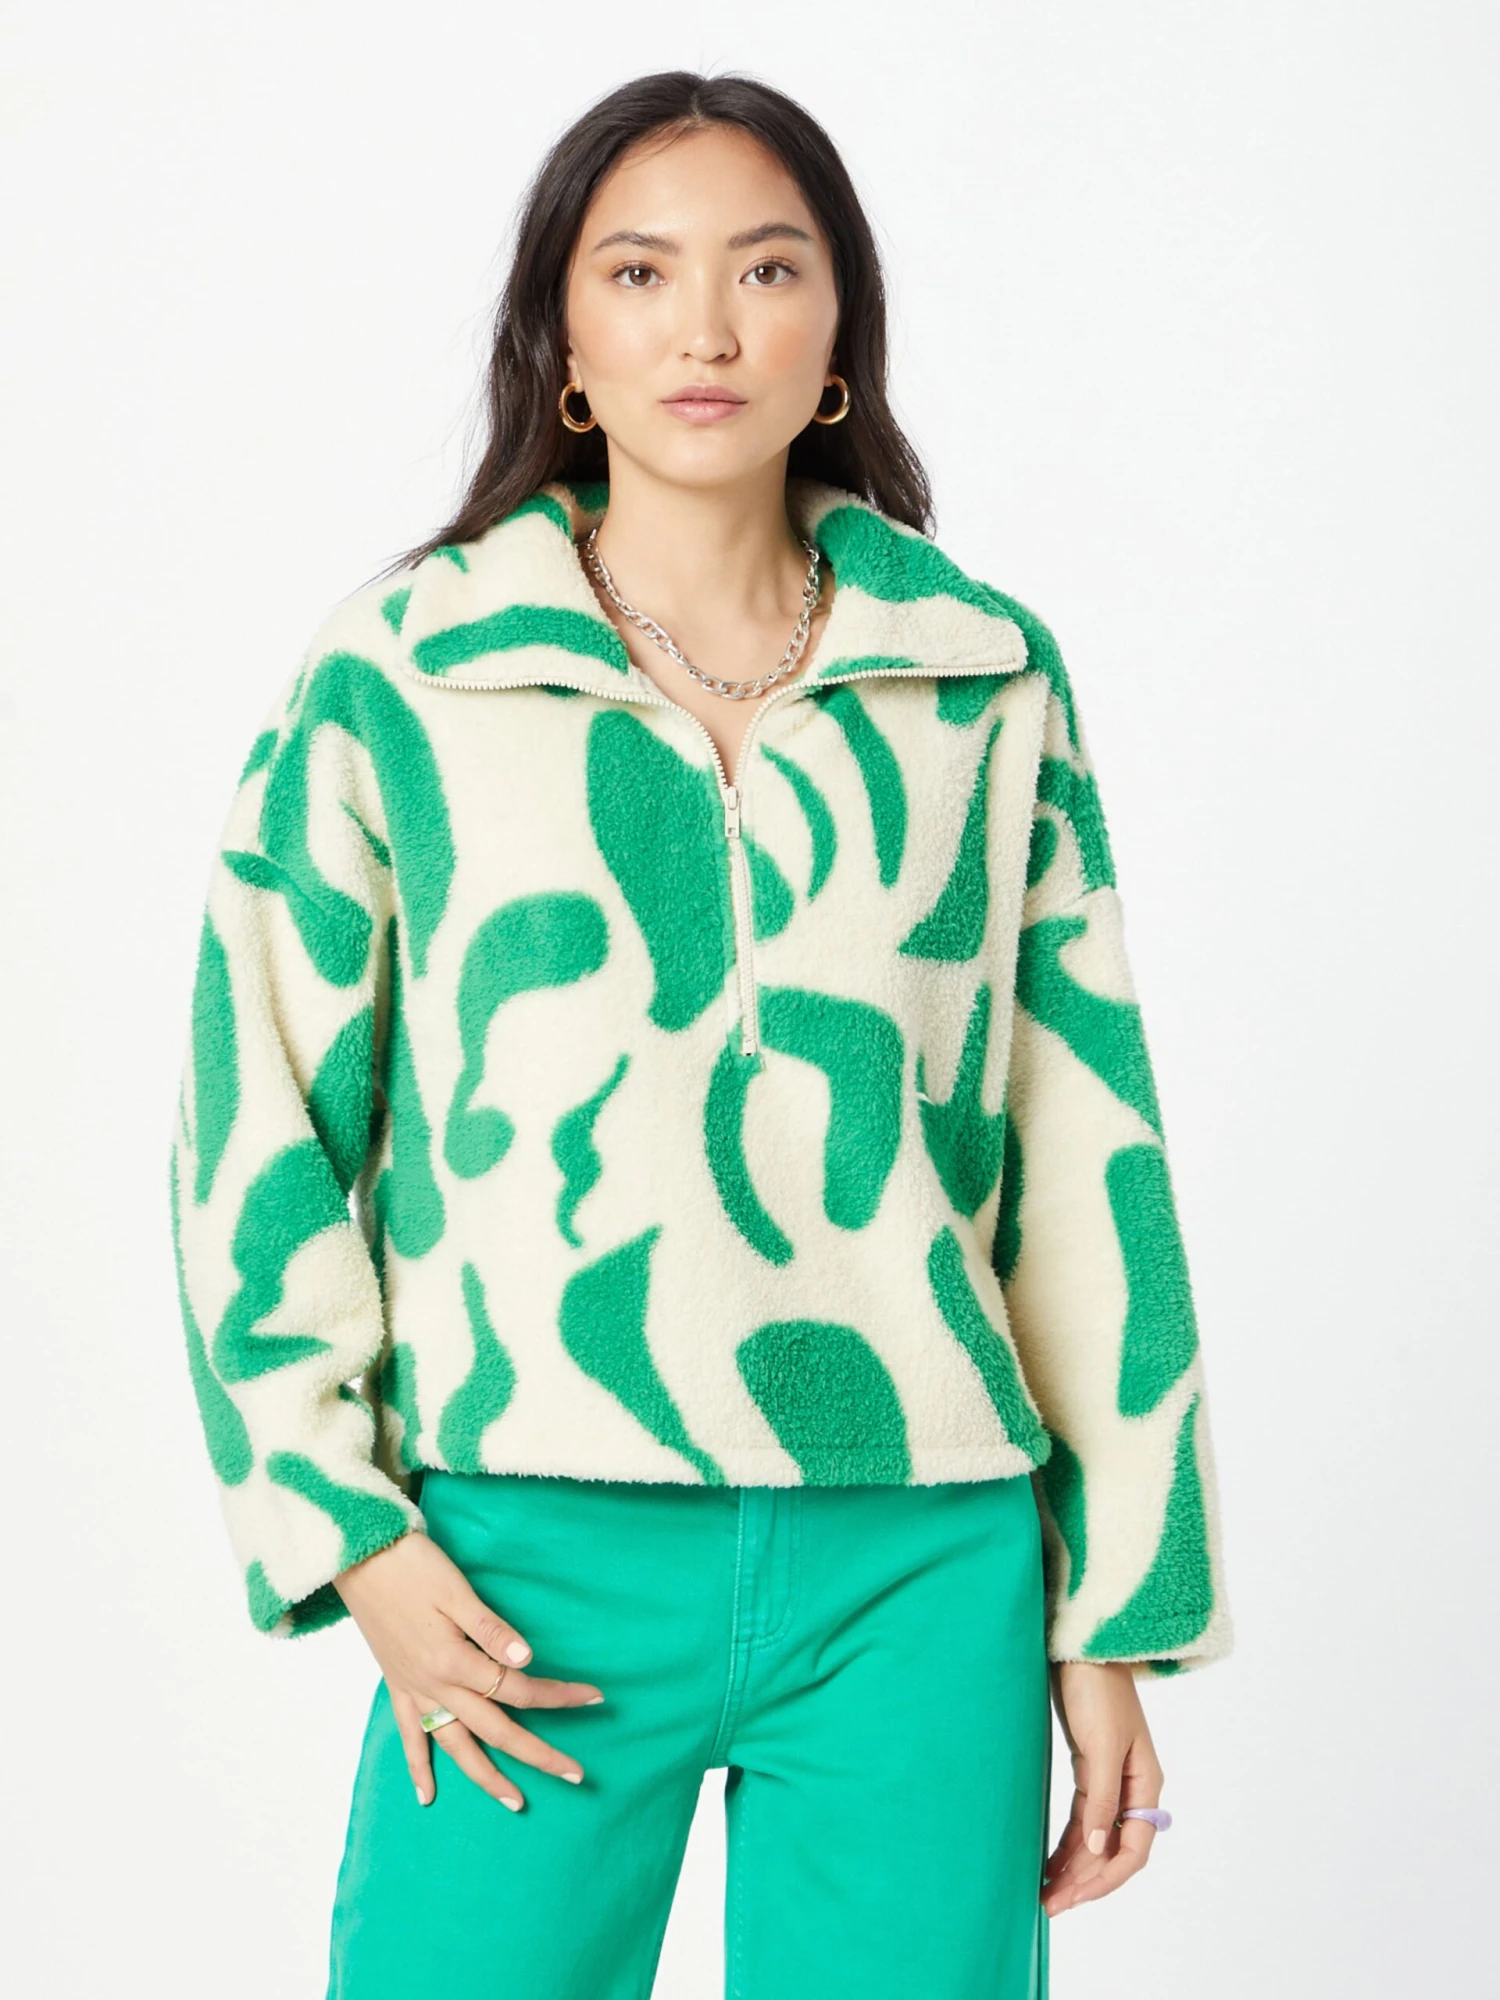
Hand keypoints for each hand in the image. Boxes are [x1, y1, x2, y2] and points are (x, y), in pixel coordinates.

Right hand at [332, 1529, 605, 1811]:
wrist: (359, 1559)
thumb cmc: (413, 1567)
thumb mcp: (456, 1590)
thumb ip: (490, 1629)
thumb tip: (526, 1661)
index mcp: (455, 1661)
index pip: (518, 1689)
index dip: (558, 1696)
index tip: (594, 1697)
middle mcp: (437, 1686)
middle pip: (496, 1730)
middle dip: (537, 1754)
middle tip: (574, 1774)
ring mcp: (416, 1690)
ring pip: (457, 1745)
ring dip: (486, 1777)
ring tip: (515, 1802)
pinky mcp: (397, 1686)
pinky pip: (409, 1736)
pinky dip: (417, 1767)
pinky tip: (426, 1795)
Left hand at [1040, 1660, 1165, 1917]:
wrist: (1081, 1647)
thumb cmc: (1097, 1689)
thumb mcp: (1101, 1745)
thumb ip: (1100, 1798)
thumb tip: (1095, 1849)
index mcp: (1145, 1785)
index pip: (1132, 1850)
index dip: (1104, 1879)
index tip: (1072, 1898)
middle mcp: (1132, 1789)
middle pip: (1113, 1850)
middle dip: (1085, 1882)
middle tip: (1050, 1905)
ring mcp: (1111, 1780)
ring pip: (1095, 1839)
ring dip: (1075, 1867)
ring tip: (1047, 1893)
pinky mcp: (1089, 1769)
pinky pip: (1082, 1819)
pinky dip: (1068, 1843)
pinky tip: (1050, 1861)